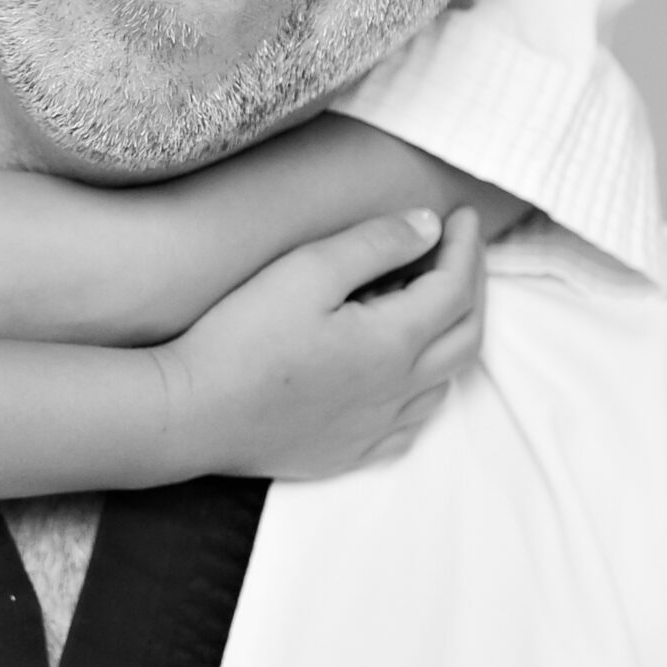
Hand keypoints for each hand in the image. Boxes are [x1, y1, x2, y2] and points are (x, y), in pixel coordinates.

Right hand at [165, 206, 484, 480]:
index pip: (456, 287)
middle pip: (466, 335)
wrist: (195, 415)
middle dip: (472, 286)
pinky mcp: (354, 451)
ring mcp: (379, 427)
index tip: (463, 215)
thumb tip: (429, 227)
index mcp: (394, 343)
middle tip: (458, 251)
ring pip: (446, 381)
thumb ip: (374, 244)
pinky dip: (426, 387)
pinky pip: (414, 423)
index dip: (466, 246)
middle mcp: (400, 390)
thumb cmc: (242, 338)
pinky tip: (403, 373)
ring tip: (430, 301)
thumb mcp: (306, 271)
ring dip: (452, 335)